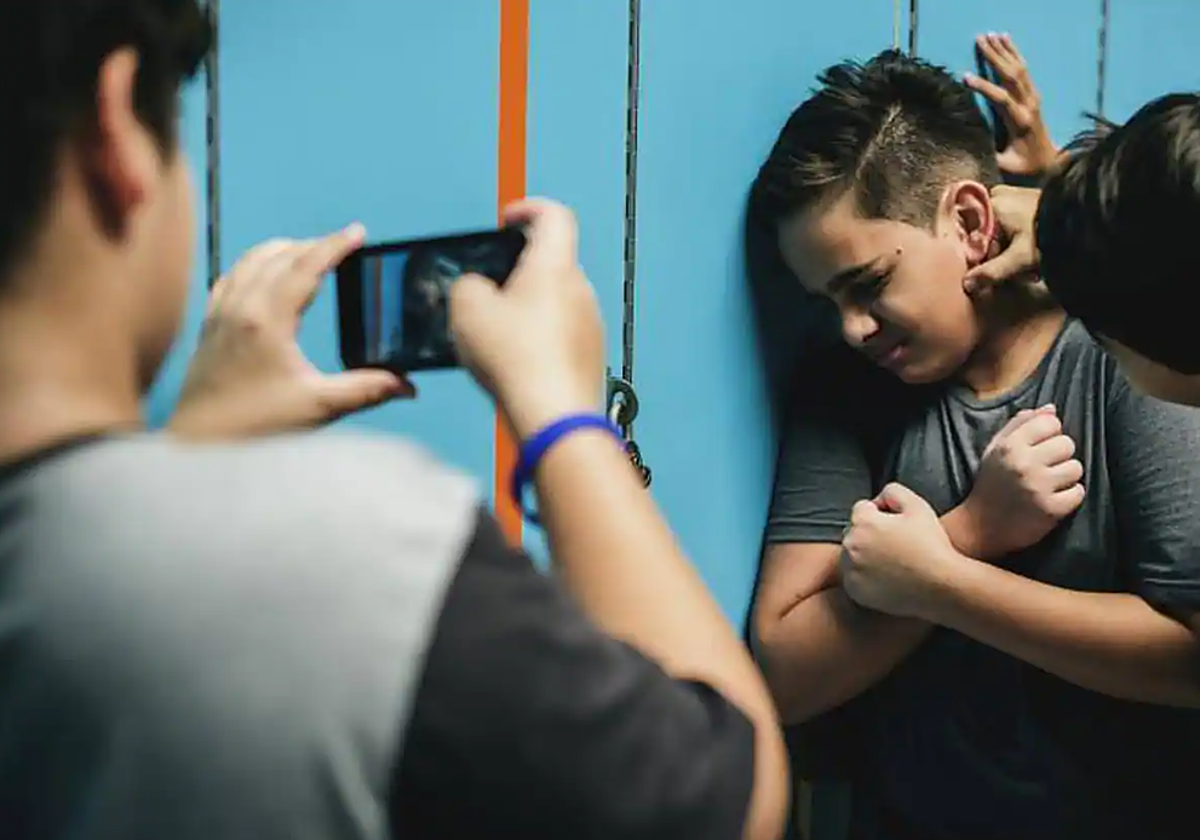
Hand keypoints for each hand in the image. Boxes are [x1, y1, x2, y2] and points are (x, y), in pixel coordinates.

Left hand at [169, 225, 413, 439]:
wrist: (200, 445)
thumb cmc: (254, 428)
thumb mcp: (317, 408)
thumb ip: (365, 390)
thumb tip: (407, 385)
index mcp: (267, 321)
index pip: (305, 267)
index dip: (335, 246)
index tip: (358, 232)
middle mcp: (239, 308)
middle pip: (279, 256)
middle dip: (314, 244)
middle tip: (344, 244)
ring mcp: (220, 314)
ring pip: (251, 260)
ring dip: (284, 249)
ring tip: (310, 251)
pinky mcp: (209, 327)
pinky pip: (231, 276)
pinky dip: (254, 264)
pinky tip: (265, 272)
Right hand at [450, 198, 603, 437]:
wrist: (554, 417)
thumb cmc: (517, 361)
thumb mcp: (466, 309)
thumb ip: (467, 286)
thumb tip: (476, 289)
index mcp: (554, 265)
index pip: (554, 216)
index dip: (528, 209)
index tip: (509, 219)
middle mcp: (580, 290)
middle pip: (551, 263)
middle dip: (518, 272)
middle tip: (488, 291)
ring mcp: (590, 325)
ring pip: (555, 303)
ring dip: (527, 311)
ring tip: (496, 336)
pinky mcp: (590, 357)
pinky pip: (561, 337)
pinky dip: (538, 342)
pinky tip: (514, 364)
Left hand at [839, 483, 959, 619]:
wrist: (942, 586)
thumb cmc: (931, 546)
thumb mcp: (917, 505)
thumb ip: (893, 491)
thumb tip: (880, 498)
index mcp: (862, 523)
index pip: (862, 508)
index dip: (882, 513)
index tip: (898, 525)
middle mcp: (851, 546)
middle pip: (855, 532)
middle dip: (871, 534)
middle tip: (898, 544)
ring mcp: (851, 571)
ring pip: (853, 555)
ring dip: (866, 555)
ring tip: (895, 562)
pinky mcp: (856, 591)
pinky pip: (855, 578)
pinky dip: (867, 577)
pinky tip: (889, 577)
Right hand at [957, 405, 1084, 558]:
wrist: (979, 527)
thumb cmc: (990, 484)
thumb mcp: (995, 449)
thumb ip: (1020, 425)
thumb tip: (1051, 409)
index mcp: (1009, 445)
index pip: (1051, 423)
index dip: (1049, 435)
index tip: (1039, 448)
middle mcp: (1023, 463)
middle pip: (1067, 444)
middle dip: (1059, 456)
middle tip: (1045, 469)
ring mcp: (1037, 487)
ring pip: (1076, 468)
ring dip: (1066, 477)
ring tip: (1049, 485)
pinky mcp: (1050, 509)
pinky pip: (1078, 492)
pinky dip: (1070, 496)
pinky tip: (1053, 499)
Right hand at [964, 33, 1057, 177]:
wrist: (1051, 161)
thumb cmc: (1025, 166)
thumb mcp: (1007, 167)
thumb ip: (990, 158)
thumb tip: (967, 152)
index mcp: (1020, 122)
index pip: (1002, 99)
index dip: (984, 87)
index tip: (965, 77)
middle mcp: (1029, 105)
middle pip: (1012, 76)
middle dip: (995, 57)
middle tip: (980, 40)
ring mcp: (1033, 98)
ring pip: (1019, 68)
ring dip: (1005, 50)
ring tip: (991, 35)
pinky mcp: (1033, 94)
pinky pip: (1024, 69)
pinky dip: (1014, 53)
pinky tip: (1006, 41)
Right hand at [964, 184, 1041, 293]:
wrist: (1087, 219)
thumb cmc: (1052, 234)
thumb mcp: (1019, 258)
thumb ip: (991, 272)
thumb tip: (967, 283)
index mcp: (991, 204)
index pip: (968, 232)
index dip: (975, 253)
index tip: (984, 268)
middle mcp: (998, 196)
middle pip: (983, 232)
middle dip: (995, 253)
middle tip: (1012, 270)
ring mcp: (1014, 196)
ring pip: (997, 230)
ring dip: (1007, 249)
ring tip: (1027, 265)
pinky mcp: (1027, 201)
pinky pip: (1011, 224)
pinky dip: (1017, 240)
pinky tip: (1032, 252)